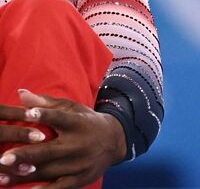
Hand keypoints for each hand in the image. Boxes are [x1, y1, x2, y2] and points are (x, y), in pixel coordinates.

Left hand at [0, 89, 126, 187]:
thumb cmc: (87, 122)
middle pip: (49, 150)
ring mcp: (80, 163)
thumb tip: (21, 93)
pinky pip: (60, 187)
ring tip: (1, 179)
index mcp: (77, 122)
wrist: (115, 140)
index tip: (28, 114)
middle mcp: (78, 143)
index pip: (60, 117)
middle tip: (3, 158)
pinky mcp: (81, 178)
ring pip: (48, 171)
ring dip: (24, 176)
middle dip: (26, 155)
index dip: (44, 115)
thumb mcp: (72, 108)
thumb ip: (46, 103)